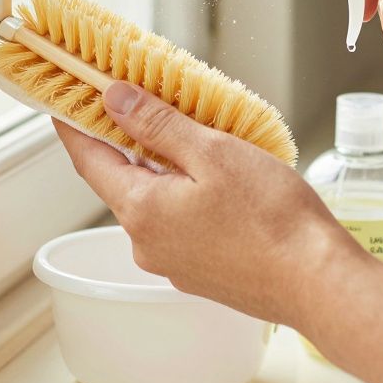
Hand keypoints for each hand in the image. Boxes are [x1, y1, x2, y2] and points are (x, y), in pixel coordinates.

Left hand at [53, 82, 368, 324]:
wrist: (317, 283)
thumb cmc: (272, 219)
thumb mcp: (213, 153)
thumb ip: (158, 125)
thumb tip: (114, 101)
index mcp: (141, 210)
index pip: (88, 158)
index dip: (74, 124)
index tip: (65, 99)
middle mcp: (146, 243)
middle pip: (122, 179)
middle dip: (129, 141)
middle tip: (143, 102)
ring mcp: (172, 262)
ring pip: (154, 201)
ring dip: (164, 169)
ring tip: (197, 138)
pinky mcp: (200, 272)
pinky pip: (179, 223)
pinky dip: (186, 196)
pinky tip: (219, 181)